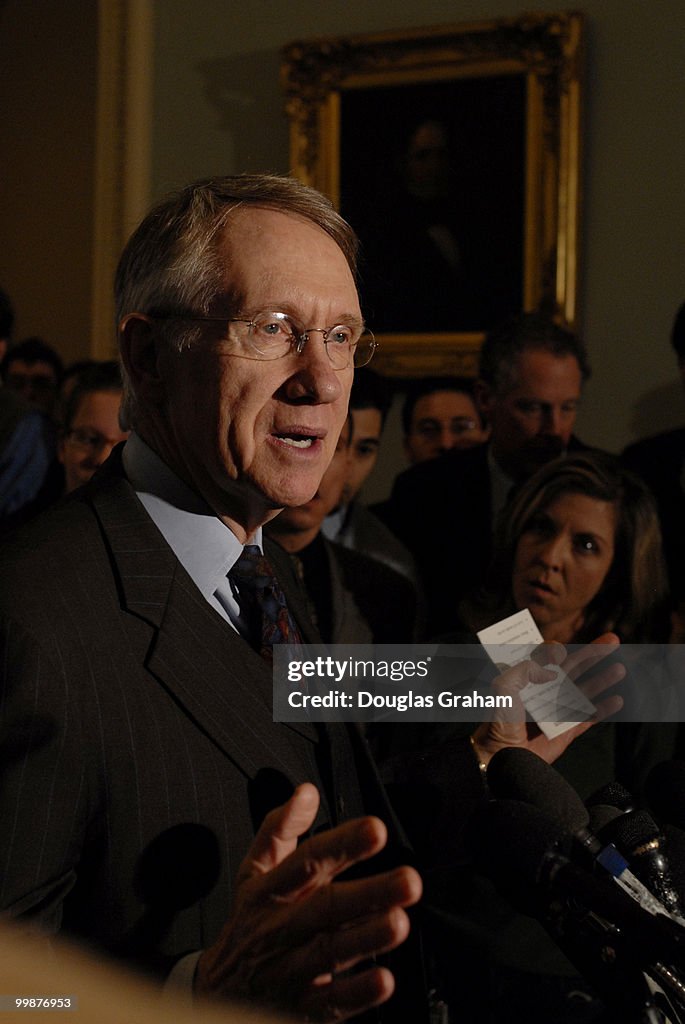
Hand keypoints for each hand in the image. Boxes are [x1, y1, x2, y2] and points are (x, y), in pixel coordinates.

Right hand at [195, 783, 421, 1021]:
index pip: (307, 860)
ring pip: (329, 953)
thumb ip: (279, 828)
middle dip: (368, 893)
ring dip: (366, 939)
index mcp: (270, 890)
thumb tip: (307, 791)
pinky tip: (383, 980)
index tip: (376, 829)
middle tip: (409, 880)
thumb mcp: (253, 871)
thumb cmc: (249, 920)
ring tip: (399, 923)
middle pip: (325, 907)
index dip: (342, 843)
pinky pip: (329, 1002)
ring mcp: (290, 969)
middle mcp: (281, 927)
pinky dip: (356, 994)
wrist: (215, 991)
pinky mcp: (299, 1006)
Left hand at [471, 632, 624, 765]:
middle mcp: (545, 690)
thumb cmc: (498, 722)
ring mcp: (558, 709)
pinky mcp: (566, 730)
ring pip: (586, 689)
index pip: (547, 656)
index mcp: (528, 677)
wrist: (502, 757)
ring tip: (620, 668)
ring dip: (603, 678)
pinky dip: (604, 709)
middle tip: (612, 640)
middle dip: (593, 653)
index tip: (557, 655)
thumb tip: (551, 670)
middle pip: (574, 667)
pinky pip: (590, 717)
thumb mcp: (502, 688)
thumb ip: (523, 670)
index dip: (556, 650)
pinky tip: (617, 700)